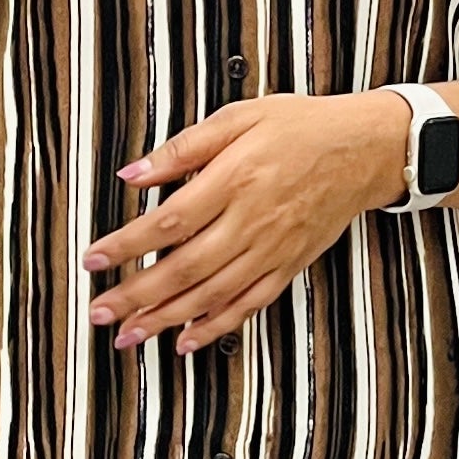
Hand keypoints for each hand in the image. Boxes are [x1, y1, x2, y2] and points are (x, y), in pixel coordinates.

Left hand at [82, 89, 411, 353]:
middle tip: (99, 313)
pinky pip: (248, 305)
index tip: (93, 261)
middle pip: (184, 268)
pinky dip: (216, 327)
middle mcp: (251, 222)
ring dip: (165, 319)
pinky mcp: (288, 266)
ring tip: (128, 336)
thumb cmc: (301, 127)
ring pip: (211, 295)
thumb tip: (134, 173)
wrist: (365, 149)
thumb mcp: (239, 117)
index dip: (126, 246)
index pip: (168, 222)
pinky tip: (186, 340)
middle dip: (136, 296)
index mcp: (234, 179)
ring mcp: (271, 250)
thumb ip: (184, 148)